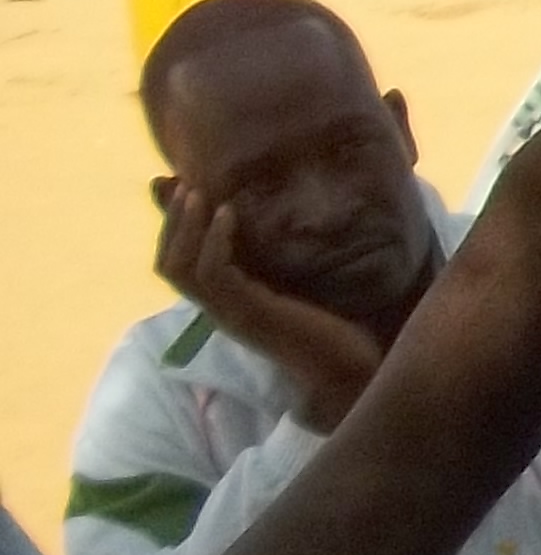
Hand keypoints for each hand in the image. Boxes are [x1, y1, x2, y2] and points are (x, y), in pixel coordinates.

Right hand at [150, 187, 380, 435]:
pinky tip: (228, 214)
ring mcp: (231, 314)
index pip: (180, 265)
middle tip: (183, 184)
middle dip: (170, 222)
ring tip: (197, 193)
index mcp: (229, 302)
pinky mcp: (249, 315)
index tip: (182, 187)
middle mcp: (221, 309)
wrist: (357, 370)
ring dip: (184, 226)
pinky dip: (214, 241)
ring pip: (178, 269)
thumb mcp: (304, 283)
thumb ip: (286, 259)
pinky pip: (212, 275)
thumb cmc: (341, 328)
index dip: (174, 227)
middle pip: (168, 265)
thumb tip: (285, 222)